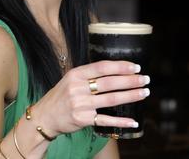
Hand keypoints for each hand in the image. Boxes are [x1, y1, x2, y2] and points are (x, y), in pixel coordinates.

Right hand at [32, 60, 149, 136]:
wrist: (44, 117)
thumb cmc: (60, 97)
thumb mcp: (69, 80)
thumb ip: (88, 76)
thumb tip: (114, 72)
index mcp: (75, 75)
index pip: (102, 67)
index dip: (120, 66)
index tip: (135, 67)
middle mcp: (78, 88)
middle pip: (109, 82)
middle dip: (130, 80)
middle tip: (145, 79)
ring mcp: (80, 104)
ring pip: (111, 99)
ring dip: (130, 96)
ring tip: (144, 93)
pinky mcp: (83, 119)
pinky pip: (106, 120)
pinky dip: (121, 121)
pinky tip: (133, 121)